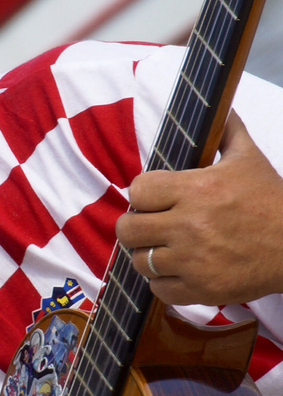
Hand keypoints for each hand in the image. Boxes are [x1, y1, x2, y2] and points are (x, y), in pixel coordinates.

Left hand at [116, 112, 282, 304]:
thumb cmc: (271, 202)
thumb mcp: (249, 159)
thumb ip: (227, 131)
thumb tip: (219, 106)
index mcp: (197, 190)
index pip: (139, 190)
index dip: (142, 194)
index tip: (153, 198)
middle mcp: (189, 225)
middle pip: (128, 229)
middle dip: (135, 226)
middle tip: (150, 226)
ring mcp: (192, 260)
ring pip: (139, 261)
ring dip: (148, 255)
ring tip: (165, 249)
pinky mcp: (199, 289)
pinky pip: (157, 289)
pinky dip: (163, 282)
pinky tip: (177, 270)